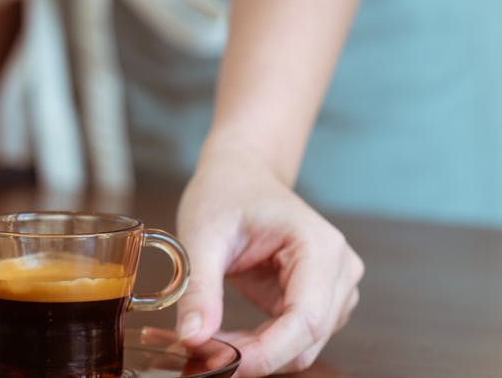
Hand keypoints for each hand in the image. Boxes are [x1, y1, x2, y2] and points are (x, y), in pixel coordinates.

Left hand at [174, 149, 363, 376]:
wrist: (240, 175)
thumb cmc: (226, 193)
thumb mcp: (202, 236)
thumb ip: (200, 288)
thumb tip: (193, 337)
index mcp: (319, 248)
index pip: (305, 320)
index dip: (267, 352)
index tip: (224, 364)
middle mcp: (339, 270)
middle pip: (307, 340)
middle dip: (256, 356)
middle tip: (201, 355)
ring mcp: (334, 288)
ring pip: (301, 346)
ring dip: (256, 352)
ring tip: (206, 339)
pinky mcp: (317, 300)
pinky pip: (292, 338)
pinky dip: (258, 345)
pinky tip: (222, 334)